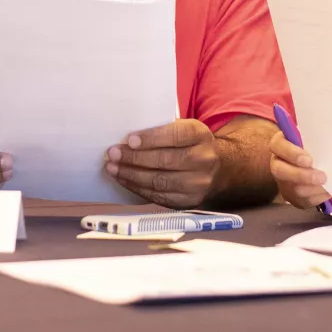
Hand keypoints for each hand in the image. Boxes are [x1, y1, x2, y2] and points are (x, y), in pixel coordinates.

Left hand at [105, 119, 219, 208]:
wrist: (218, 169)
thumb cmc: (191, 145)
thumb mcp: (186, 129)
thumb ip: (163, 130)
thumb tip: (129, 138)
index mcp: (200, 135)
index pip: (175, 136)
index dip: (151, 138)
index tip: (130, 140)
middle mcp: (203, 160)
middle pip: (165, 160)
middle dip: (135, 158)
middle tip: (113, 154)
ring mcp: (198, 183)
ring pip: (159, 181)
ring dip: (131, 175)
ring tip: (113, 168)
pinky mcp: (189, 201)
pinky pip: (158, 196)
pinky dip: (137, 188)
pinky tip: (124, 180)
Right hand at [269, 134, 330, 210]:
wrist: (307, 162)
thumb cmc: (310, 145)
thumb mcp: (309, 136)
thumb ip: (313, 136)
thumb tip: (328, 134)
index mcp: (279, 144)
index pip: (278, 145)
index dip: (292, 154)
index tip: (309, 160)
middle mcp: (277, 163)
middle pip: (281, 172)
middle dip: (303, 176)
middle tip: (323, 177)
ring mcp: (283, 182)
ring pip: (294, 189)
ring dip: (314, 189)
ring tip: (328, 184)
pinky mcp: (292, 197)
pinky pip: (304, 201)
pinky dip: (318, 197)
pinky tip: (328, 191)